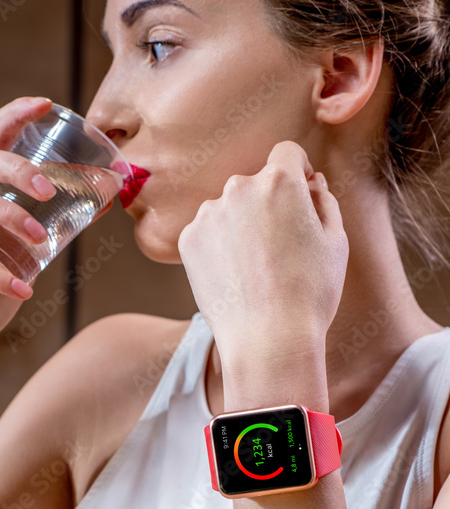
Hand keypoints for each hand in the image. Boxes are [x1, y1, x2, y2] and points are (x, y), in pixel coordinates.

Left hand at [178, 141, 348, 365]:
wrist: (267, 340)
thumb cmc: (310, 293)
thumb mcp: (335, 242)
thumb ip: (323, 201)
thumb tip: (310, 183)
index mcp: (280, 180)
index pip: (287, 153)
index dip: (298, 171)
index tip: (300, 193)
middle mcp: (238, 188)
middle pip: (256, 183)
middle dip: (268, 203)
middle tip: (280, 246)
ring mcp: (208, 214)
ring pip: (229, 209)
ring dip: (240, 225)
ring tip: (256, 268)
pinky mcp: (188, 241)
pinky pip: (208, 233)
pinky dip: (219, 247)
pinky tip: (235, 276)